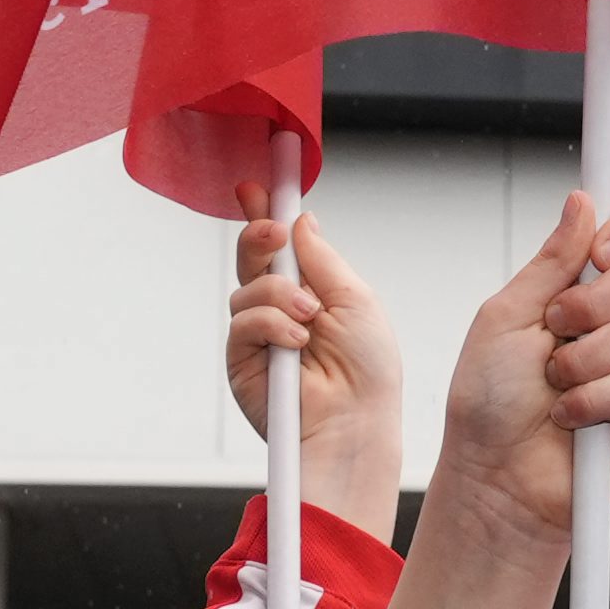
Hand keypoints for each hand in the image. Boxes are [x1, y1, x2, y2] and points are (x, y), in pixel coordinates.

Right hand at [224, 211, 409, 537]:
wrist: (356, 422)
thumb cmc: (368, 371)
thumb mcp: (355, 299)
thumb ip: (322, 259)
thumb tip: (302, 221)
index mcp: (312, 291)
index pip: (280, 245)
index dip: (266, 215)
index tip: (258, 186)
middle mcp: (281, 309)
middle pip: (252, 257)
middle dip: (258, 236)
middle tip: (273, 231)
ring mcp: (259, 336)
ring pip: (246, 287)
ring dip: (280, 294)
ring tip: (310, 319)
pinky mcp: (242, 361)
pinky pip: (242, 322)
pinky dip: (270, 323)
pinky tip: (296, 342)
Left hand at [418, 188, 609, 562]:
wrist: (495, 476)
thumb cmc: (490, 402)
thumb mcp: (505, 317)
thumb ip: (549, 262)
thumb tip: (582, 201)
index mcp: (582, 290)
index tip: (602, 247)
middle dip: (601, 299)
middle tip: (557, 327)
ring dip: (586, 358)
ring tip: (554, 385)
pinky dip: (595, 398)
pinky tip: (569, 416)